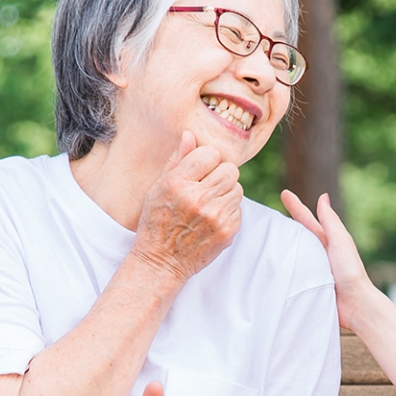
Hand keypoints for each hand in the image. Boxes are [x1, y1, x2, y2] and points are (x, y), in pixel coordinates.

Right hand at [131, 132, 243, 283]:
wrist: (161, 261)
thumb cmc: (157, 221)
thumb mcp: (158, 188)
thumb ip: (177, 161)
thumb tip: (190, 134)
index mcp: (177, 183)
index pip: (210, 154)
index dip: (206, 161)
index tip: (199, 172)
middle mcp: (197, 199)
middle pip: (230, 170)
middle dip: (220, 176)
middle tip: (206, 188)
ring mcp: (215, 216)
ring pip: (237, 189)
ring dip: (226, 193)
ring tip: (208, 204)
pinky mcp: (227, 231)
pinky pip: (238, 209)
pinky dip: (228, 212)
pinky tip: (211, 220)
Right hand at [281, 190, 379, 331]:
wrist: (354, 305)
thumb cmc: (350, 272)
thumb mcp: (339, 241)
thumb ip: (330, 221)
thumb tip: (323, 196)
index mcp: (327, 242)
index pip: (307, 220)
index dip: (296, 207)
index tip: (284, 193)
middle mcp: (319, 254)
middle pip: (297, 236)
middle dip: (284, 225)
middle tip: (267, 215)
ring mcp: (312, 270)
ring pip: (292, 255)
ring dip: (279, 247)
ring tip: (261, 238)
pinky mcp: (306, 286)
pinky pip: (290, 274)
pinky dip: (281, 269)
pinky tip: (268, 268)